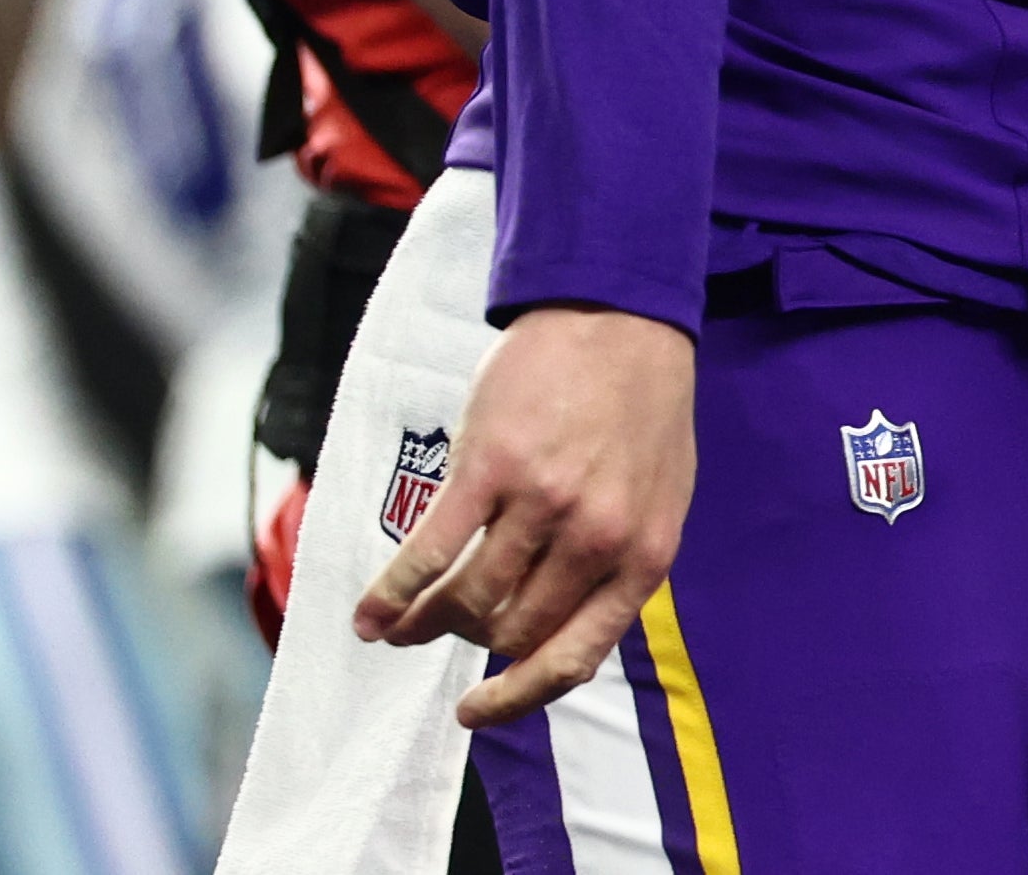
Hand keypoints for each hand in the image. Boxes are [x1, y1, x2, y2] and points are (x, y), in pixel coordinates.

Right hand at [357, 304, 696, 727]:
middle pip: (508, 630)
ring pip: (466, 600)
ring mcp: (540, 505)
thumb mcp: (658, 497)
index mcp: (642, 556)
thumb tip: (564, 632)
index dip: (515, 698)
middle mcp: (594, 539)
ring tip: (398, 630)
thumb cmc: (641, 408)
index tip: (473, 712)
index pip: (571, 658)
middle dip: (471, 638)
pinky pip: (429, 554)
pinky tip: (369, 617)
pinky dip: (391, 595)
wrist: (620, 316)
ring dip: (422, 624)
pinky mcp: (487, 469)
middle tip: (444, 629)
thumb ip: (619, 563)